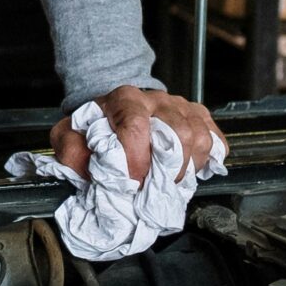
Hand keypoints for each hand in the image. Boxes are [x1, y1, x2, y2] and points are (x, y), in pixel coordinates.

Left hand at [50, 85, 220, 182]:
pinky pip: (216, 141)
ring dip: (186, 168)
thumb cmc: (95, 127)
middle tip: (152, 186)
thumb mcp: (70, 136)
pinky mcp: (199, 117)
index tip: (131, 181)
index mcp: (124, 99)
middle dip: (166, 169)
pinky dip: (206, 161)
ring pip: (200, 137)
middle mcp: (157, 99)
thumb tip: (90, 170)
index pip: (137, 126)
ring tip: (167, 180)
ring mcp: (182, 107)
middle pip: (178, 132)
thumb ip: (72, 151)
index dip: (136, 160)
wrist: (115, 110)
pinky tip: (186, 168)